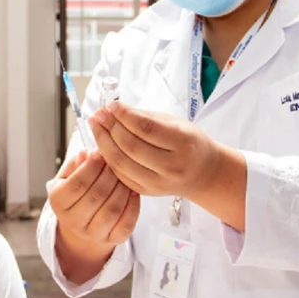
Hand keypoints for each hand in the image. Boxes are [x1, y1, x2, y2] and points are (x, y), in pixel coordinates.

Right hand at [50, 150, 140, 248]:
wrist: (82, 224)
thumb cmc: (76, 193)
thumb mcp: (68, 176)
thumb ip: (75, 164)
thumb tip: (85, 153)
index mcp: (58, 203)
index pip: (77, 183)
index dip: (92, 166)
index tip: (101, 152)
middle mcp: (72, 222)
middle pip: (96, 195)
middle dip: (110, 175)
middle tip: (116, 162)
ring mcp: (92, 234)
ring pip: (112, 210)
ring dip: (122, 189)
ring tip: (124, 175)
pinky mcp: (112, 240)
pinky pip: (126, 223)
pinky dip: (133, 205)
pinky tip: (133, 191)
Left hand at [89, 102, 223, 198]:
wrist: (202, 173)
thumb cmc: (188, 142)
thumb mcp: (175, 123)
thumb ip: (145, 117)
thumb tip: (114, 109)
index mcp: (183, 143)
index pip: (146, 128)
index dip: (124, 115)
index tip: (111, 105)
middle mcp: (171, 166)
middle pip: (130, 145)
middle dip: (110, 127)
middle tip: (98, 114)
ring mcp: (158, 183)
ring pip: (121, 161)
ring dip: (103, 142)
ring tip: (95, 126)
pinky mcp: (147, 192)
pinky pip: (120, 174)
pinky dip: (107, 158)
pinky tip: (102, 144)